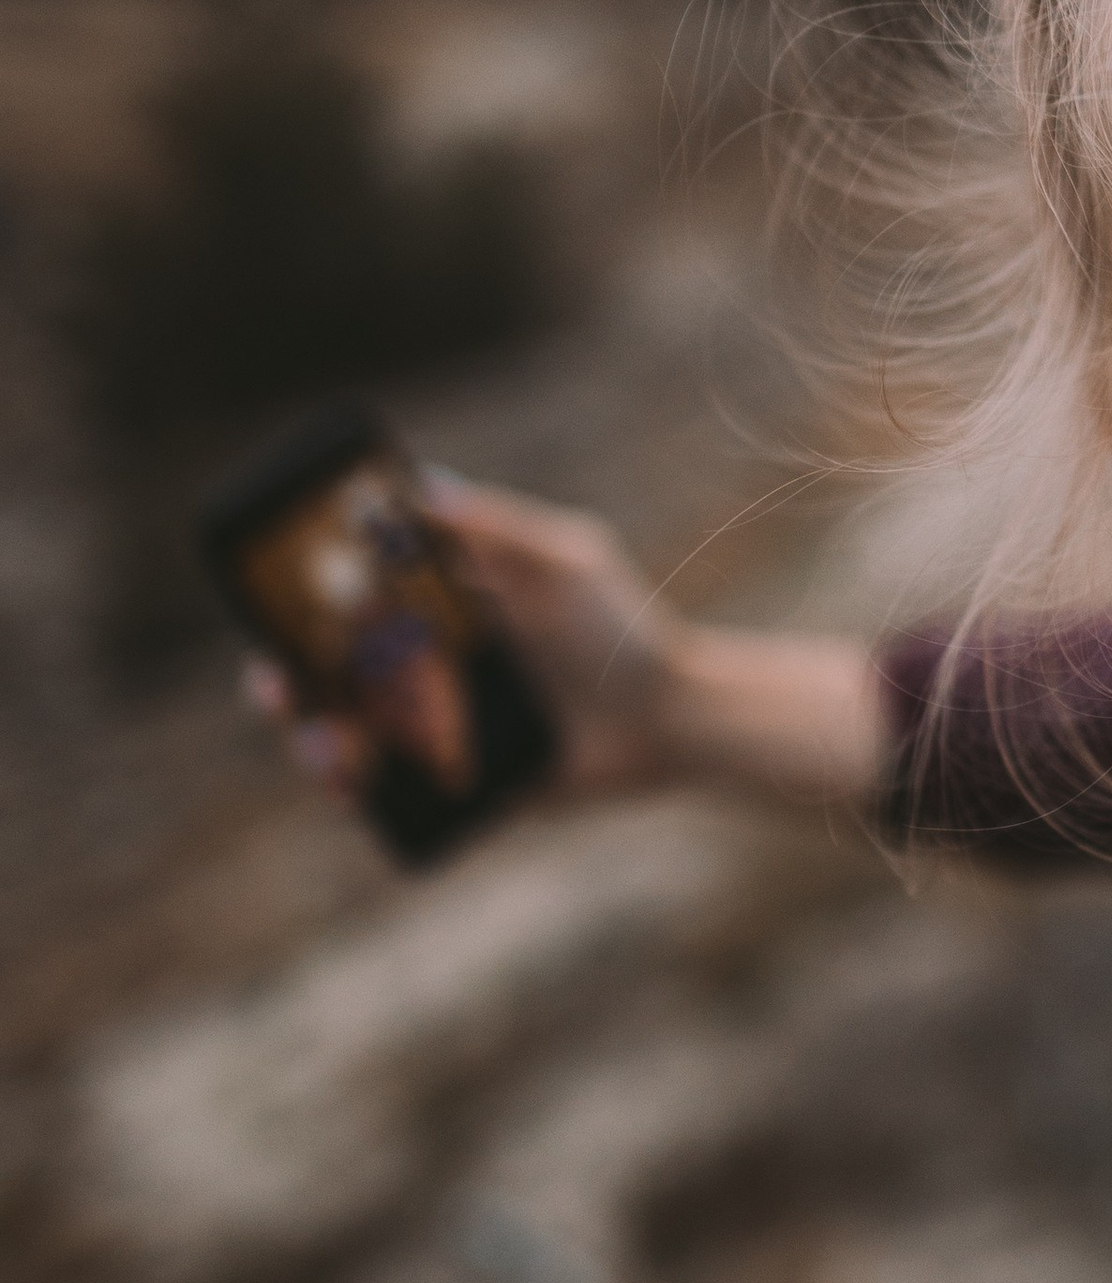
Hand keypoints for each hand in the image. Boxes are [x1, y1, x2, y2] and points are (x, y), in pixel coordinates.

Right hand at [244, 474, 889, 811]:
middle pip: (326, 674)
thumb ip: (503, 527)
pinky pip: (393, 793)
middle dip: (286, 679)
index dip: (296, 602)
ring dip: (315, 741)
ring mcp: (438, 728)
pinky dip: (362, 792)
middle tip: (281, 684)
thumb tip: (426, 488)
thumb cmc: (624, 629)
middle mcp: (426, 668)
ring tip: (330, 747)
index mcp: (438, 608)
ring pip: (346, 737)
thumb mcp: (570, 561)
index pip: (346, 600)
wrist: (673, 717)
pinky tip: (356, 787)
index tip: (268, 601)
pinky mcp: (460, 782)